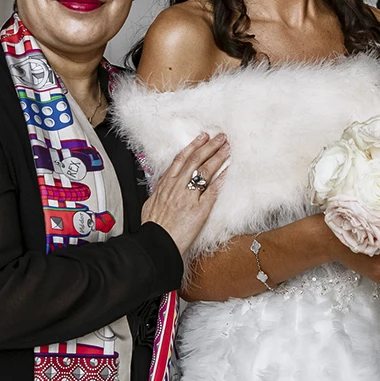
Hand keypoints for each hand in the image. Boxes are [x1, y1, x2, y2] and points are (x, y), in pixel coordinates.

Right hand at [141, 133, 230, 256]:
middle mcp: (178, 186)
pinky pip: (213, 190)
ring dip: (218, 157)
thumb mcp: (151, 203)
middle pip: (196, 160)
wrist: (157, 243)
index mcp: (166, 184)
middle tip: (220, 137)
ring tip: (226, 148)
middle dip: (209, 146)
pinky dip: (221, 178)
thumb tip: (164, 184)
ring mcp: (190, 196)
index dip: (193, 146)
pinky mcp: (200, 209)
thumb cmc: (153, 227)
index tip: (201, 138)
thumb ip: (160, 191)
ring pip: (205, 171)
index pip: (181, 159)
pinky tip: (228, 170)